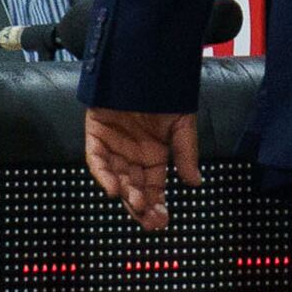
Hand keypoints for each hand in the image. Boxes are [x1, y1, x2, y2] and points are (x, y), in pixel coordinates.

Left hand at [84, 107, 201, 231]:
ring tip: (136, 204)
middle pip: (135, 188)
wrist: (145, 69)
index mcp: (154, 156)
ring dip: (125, 193)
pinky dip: (104, 175)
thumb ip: (186, 154)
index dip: (157, 204)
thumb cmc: (167, 95)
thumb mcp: (183, 126)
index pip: (154, 187)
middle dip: (141, 206)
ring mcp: (113, 148)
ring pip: (117, 178)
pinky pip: (96, 161)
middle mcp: (133, 156)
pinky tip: (114, 189)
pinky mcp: (96, 137)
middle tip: (149, 222)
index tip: (163, 221)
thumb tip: (195, 183)